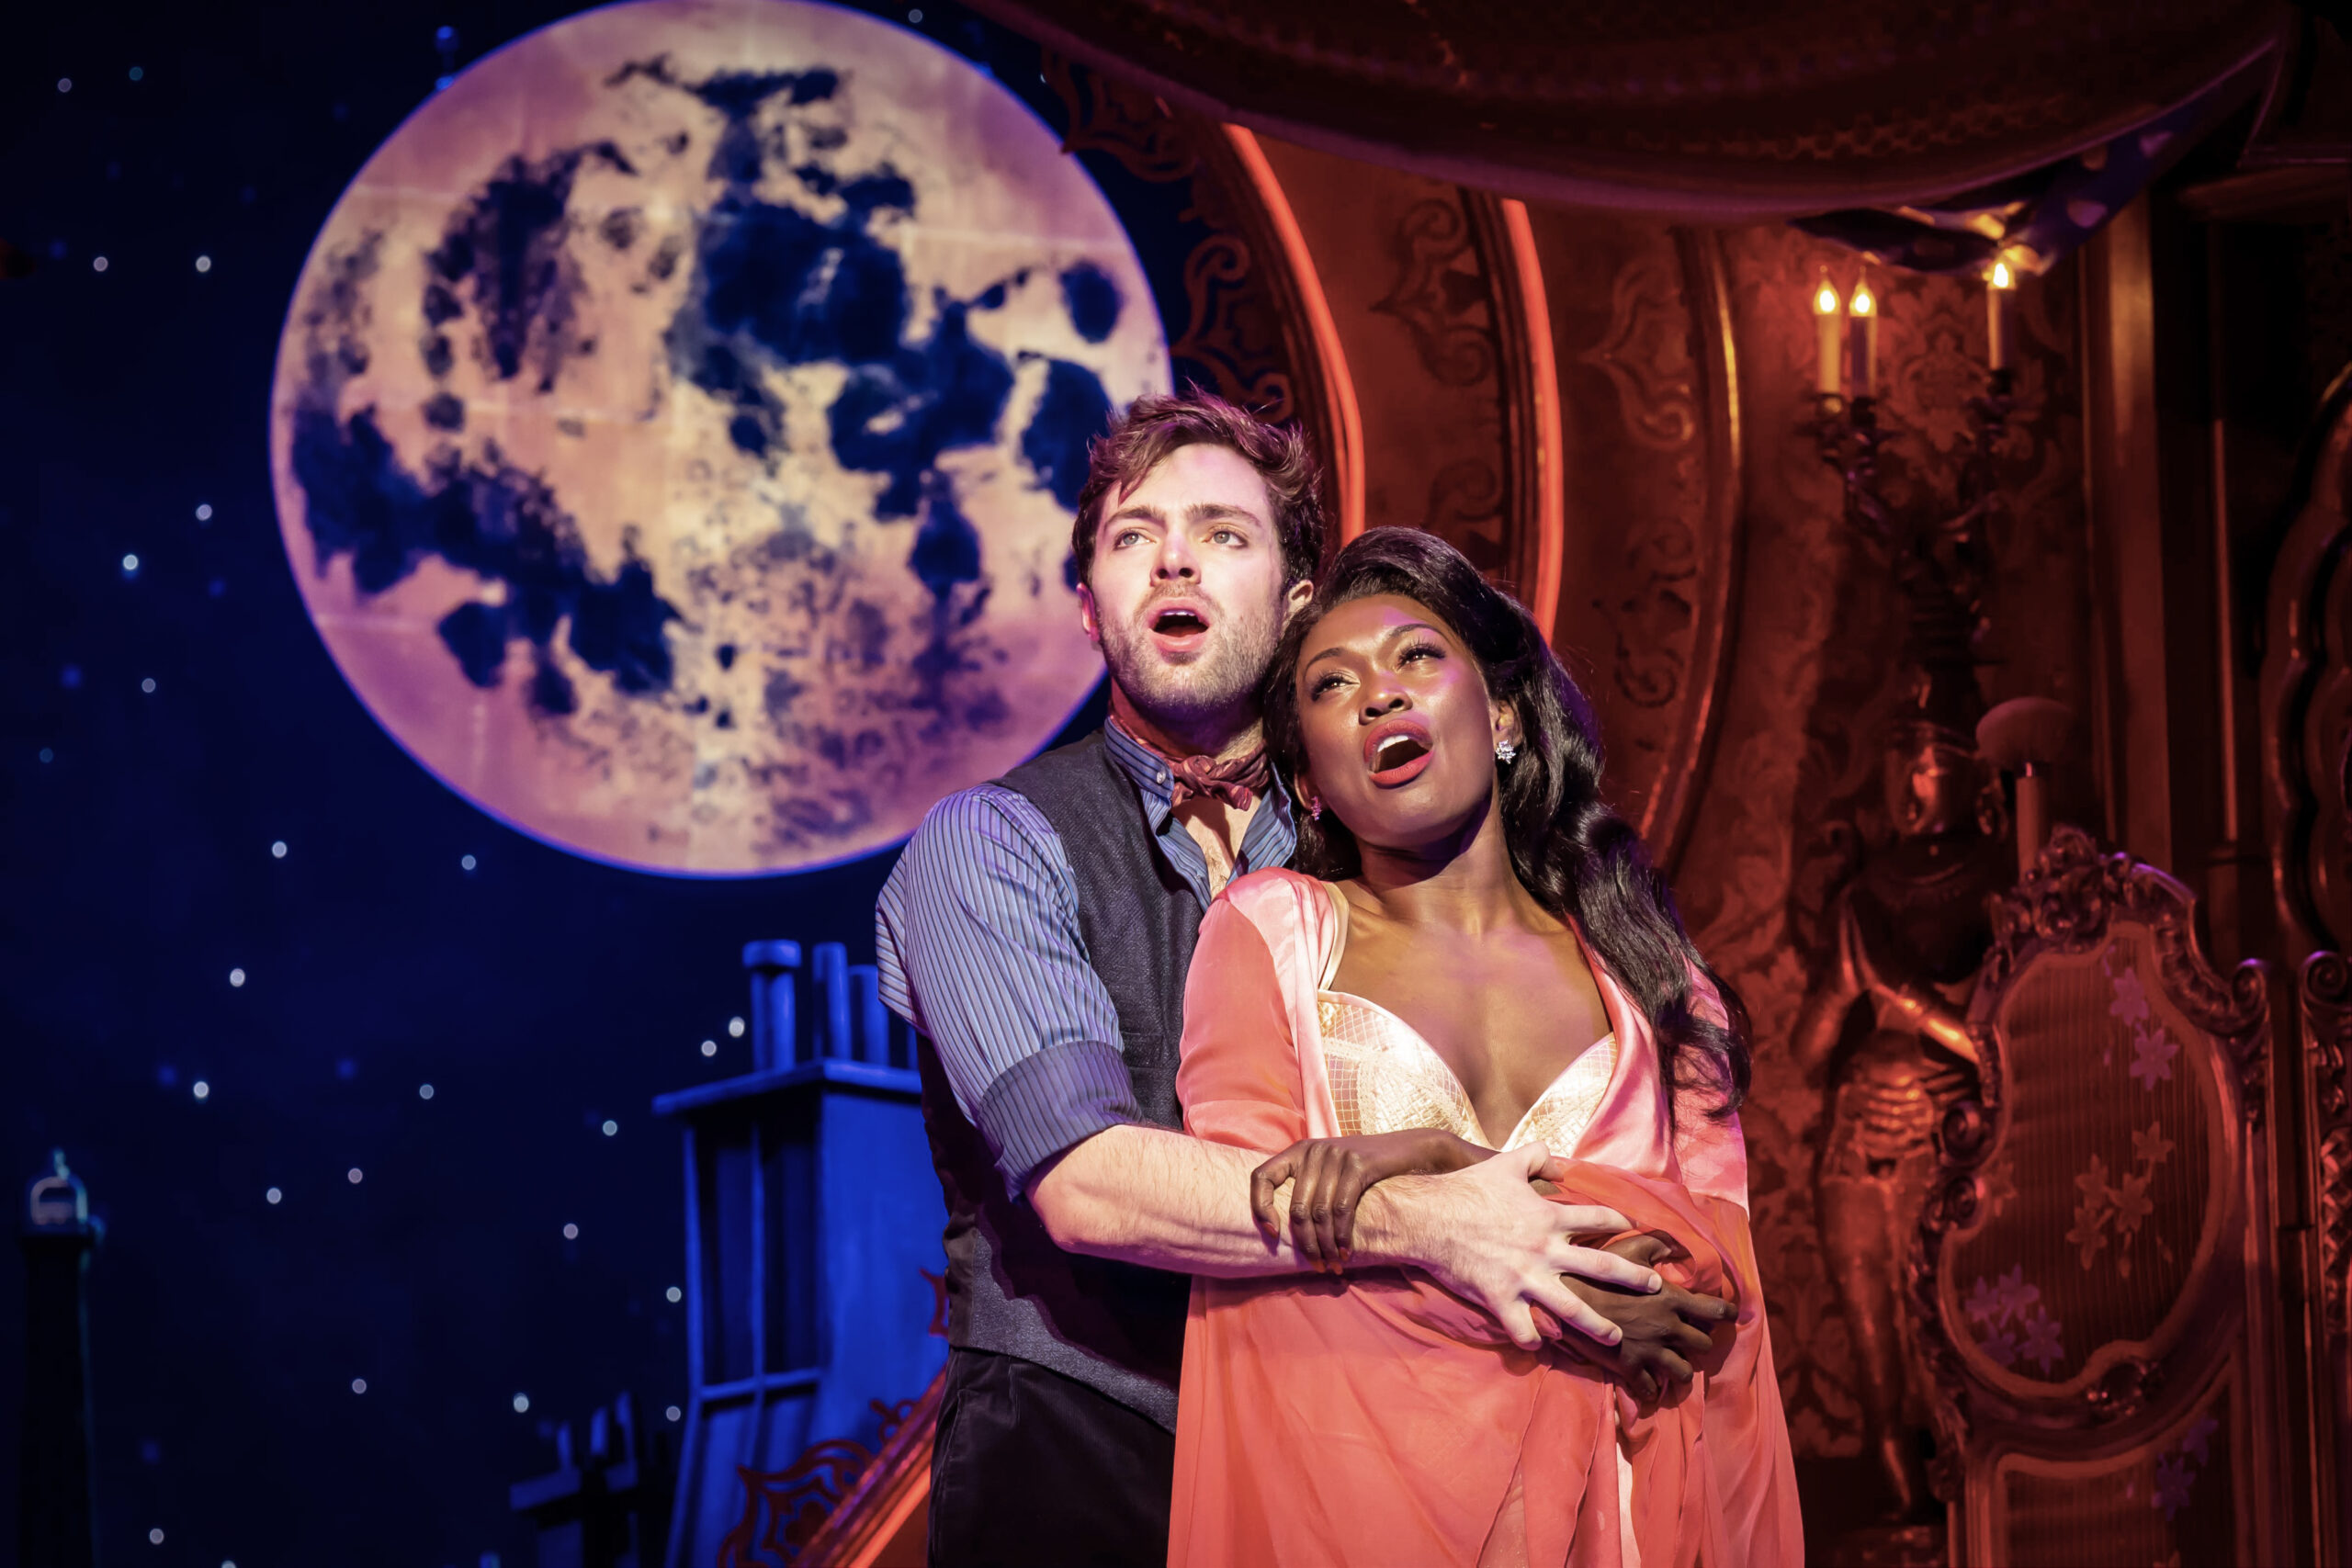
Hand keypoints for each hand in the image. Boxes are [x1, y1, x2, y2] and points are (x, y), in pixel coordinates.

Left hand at [1250, 1129, 1487, 1271]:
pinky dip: (1343, 1236)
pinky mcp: (1358, 1165)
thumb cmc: (1365, 1169)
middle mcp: (1313, 1150)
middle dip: (1305, 1243)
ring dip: (1326, 1246)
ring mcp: (1335, 1155)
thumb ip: (1309, 1188)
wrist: (1408, 1149)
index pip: (1260, 1176)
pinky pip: (1342, 1210)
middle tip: (1317, 1266)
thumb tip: (1283, 1230)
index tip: (1272, 1234)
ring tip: (1333, 1265)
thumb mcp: (1331, 1170)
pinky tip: (1348, 1252)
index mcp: (1299, 1151)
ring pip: (1320, 1214)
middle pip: (1296, 1207)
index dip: (1259, 1207)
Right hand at [1382, 1143, 1664, 1351]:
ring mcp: (1525, 1278)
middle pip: (1601, 1267)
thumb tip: (1557, 1161)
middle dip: (1632, 1278)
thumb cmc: (1467, 1189)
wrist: (1428, 1217)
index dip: (1621, 1223)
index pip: (1598, 1219)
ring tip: (1616, 1338)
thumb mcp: (1505, 1162)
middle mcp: (1545, 1250)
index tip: (1635, 1229)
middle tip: (1655, 1287)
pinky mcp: (1501, 1299)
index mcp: (1549, 1217)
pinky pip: (1524, 1329)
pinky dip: (1533, 1340)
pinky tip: (1539, 1345)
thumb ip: (1536, 1157)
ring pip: (1573, 1309)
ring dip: (1598, 1325)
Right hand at [1555, 1233, 1735, 1409]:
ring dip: (1682, 1369)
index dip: (1727, 1313)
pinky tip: (1650, 1383)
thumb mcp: (1630, 1248)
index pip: (1717, 1311)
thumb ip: (1658, 1243)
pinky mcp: (1631, 1366)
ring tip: (1675, 1365)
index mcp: (1673, 1299)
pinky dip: (1653, 1388)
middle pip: (1704, 1345)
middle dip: (1700, 1342)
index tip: (1728, 1315)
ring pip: (1684, 1372)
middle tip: (1691, 1338)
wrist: (1568, 1299)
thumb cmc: (1599, 1271)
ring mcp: (1651, 1351)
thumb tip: (1675, 1243)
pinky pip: (1651, 1388)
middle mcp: (1668, 1328)